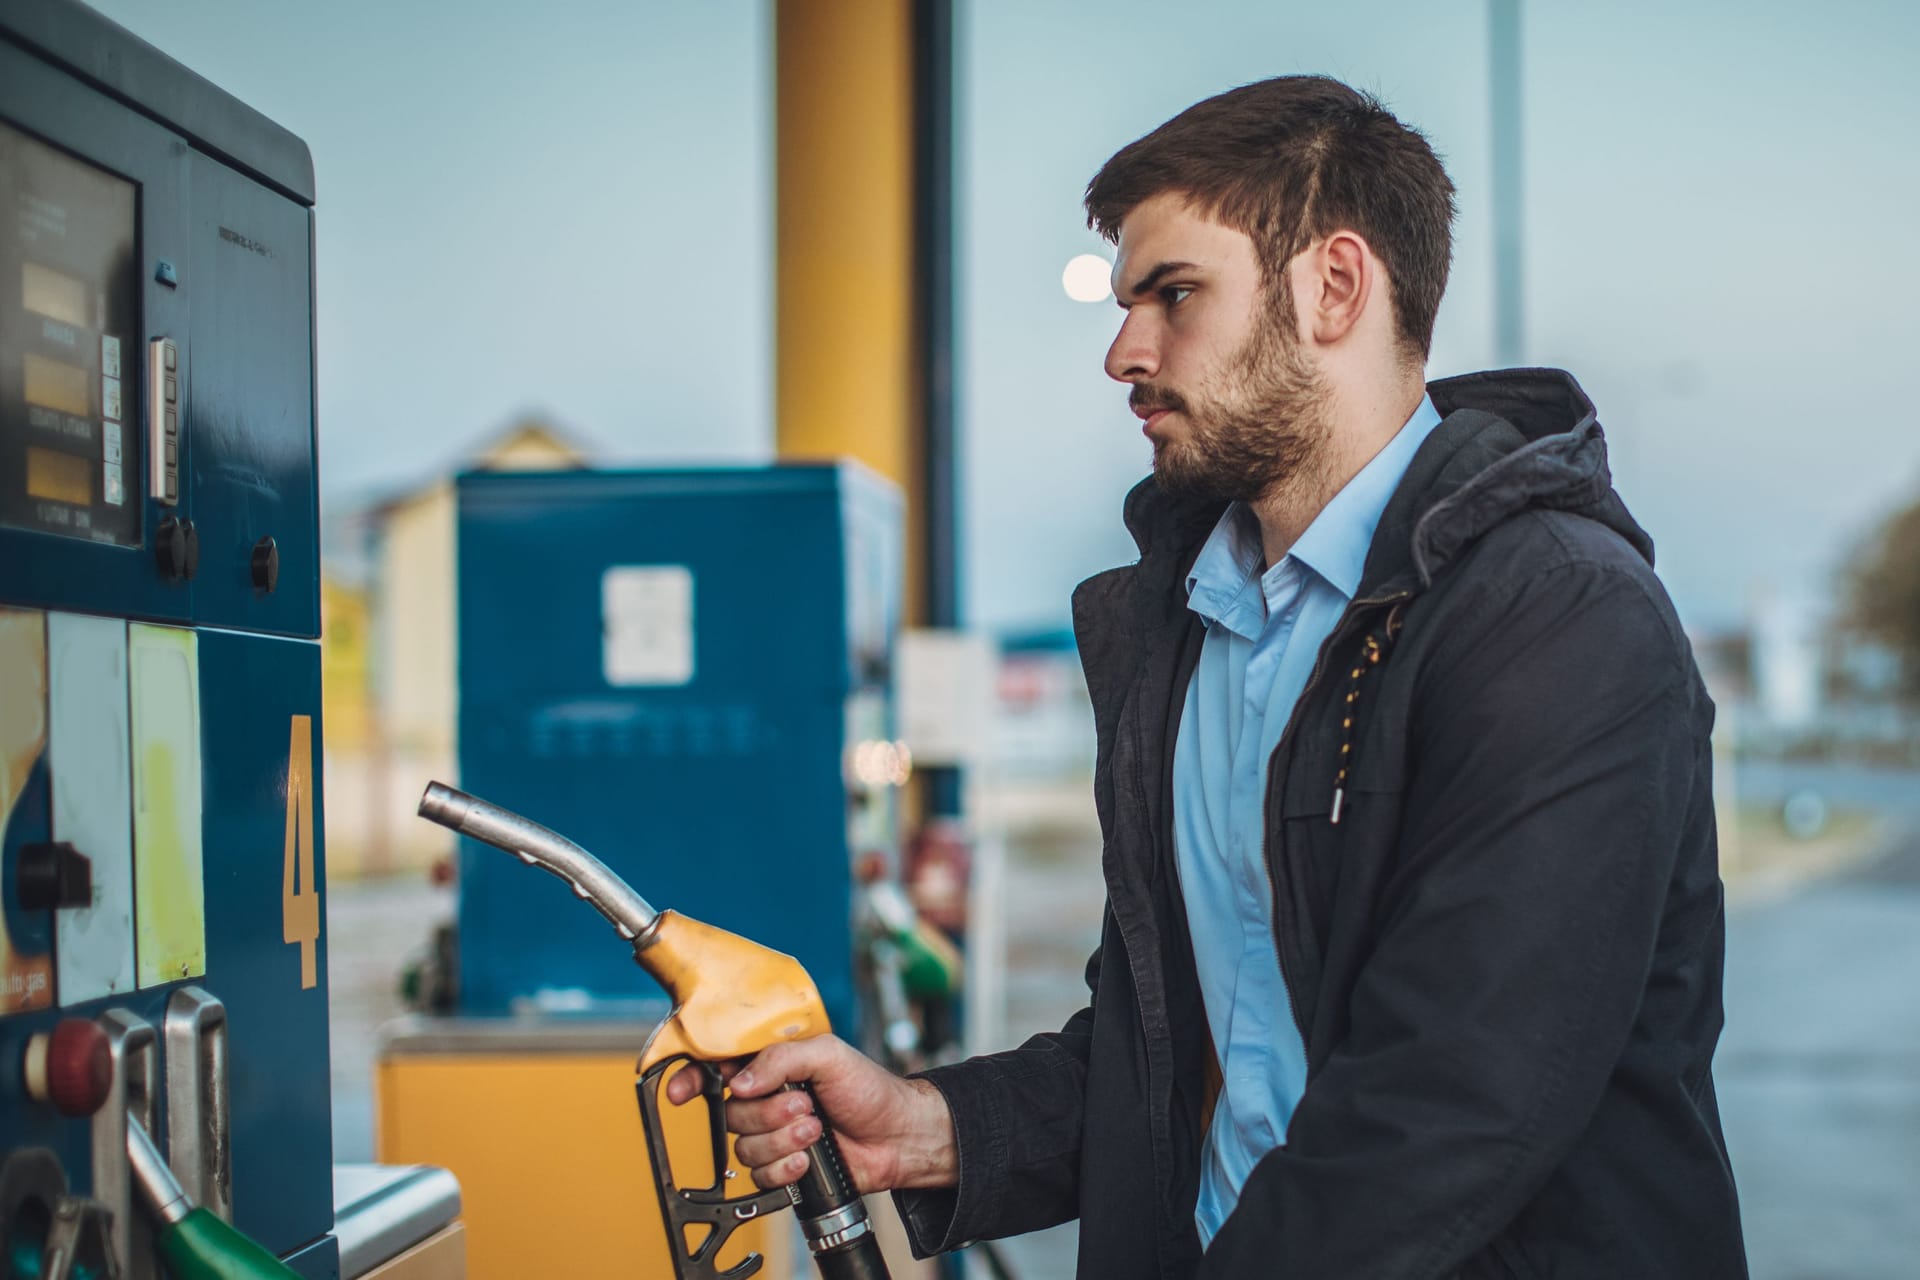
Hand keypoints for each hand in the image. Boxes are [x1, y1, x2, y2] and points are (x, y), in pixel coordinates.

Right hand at [664, 1035, 955, 1193]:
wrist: (897, 1135)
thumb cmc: (870, 1089)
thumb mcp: (828, 1055)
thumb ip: (780, 1059)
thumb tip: (740, 1081)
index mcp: (771, 1065)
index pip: (718, 1067)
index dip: (692, 1079)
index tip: (680, 1092)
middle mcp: (766, 1098)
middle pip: (732, 1112)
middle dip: (769, 1113)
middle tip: (806, 1105)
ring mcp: (773, 1134)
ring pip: (744, 1146)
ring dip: (782, 1140)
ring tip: (815, 1129)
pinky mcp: (782, 1166)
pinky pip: (759, 1175)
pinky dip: (785, 1167)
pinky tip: (809, 1158)